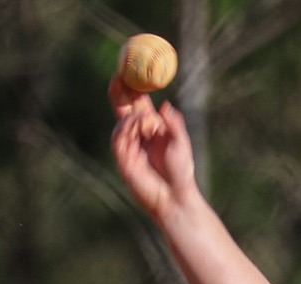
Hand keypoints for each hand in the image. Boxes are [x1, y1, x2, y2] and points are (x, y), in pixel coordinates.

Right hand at [109, 74, 197, 223]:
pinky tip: (136, 122)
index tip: (131, 69)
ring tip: (140, 114)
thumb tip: (166, 106)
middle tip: (119, 75)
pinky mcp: (123, 159)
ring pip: (121, 122)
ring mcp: (129, 145)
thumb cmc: (181, 171)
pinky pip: (119, 138)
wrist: (175, 196)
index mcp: (151, 126)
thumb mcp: (181, 142)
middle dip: (119, 91)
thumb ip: (174, 125)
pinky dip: (126, 127)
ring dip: (128, 113)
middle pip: (122, 107)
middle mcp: (137, 133)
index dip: (133, 86)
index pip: (137, 101)